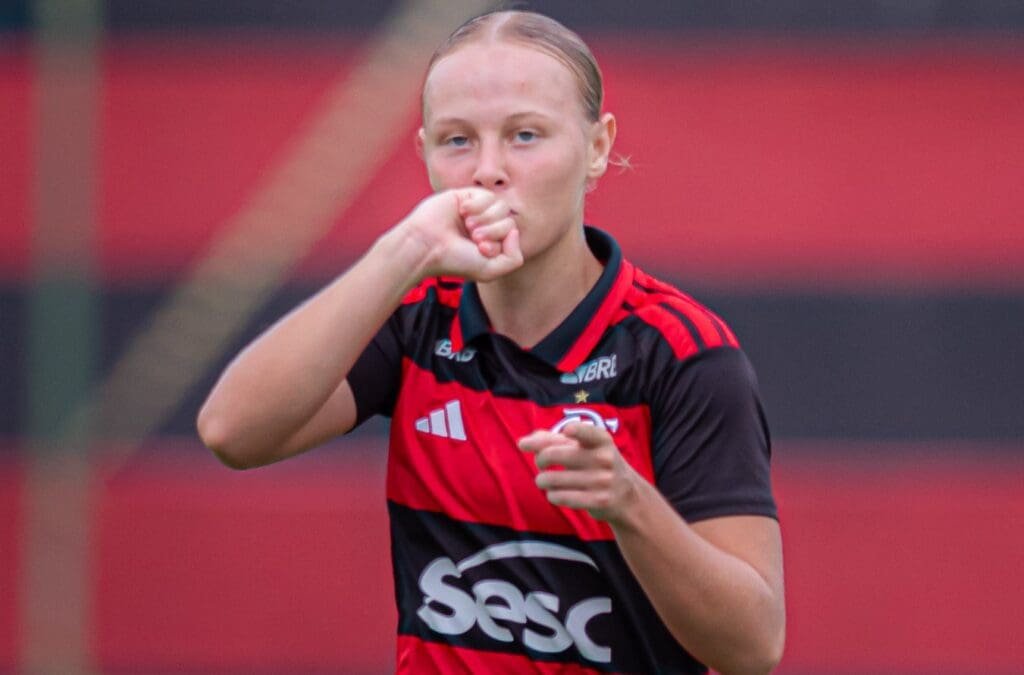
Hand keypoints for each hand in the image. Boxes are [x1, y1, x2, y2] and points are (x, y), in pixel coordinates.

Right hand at [399, 187, 521, 281]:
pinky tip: (462, 212)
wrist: (427, 246)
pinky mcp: (467, 196)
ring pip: (502, 207)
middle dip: (493, 231)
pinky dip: (477, 206)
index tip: (481, 250)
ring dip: (485, 219)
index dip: (500, 243)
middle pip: (509, 221)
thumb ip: (514, 258)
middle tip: (473, 238)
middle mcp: (486, 227)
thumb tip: (515, 231)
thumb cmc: (455, 260)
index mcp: (491, 243)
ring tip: (467, 226)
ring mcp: (478, 211)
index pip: (512, 236)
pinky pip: (488, 195)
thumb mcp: (490, 270)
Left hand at [518, 423, 642, 523]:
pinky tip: (555, 493)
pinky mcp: (599, 501)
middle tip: (540, 463)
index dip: (576, 430)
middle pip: (553, 454)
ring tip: (544, 481)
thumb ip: (555, 439)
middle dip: (540, 459)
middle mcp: (603, 458)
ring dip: (542, 480)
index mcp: (601, 440)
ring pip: (552, 479)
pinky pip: (560, 497)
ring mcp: (602, 480)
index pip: (586, 432)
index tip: (567, 432)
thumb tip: (524, 441)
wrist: (628, 496)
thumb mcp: (586, 448)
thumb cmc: (597, 465)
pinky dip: (552, 495)